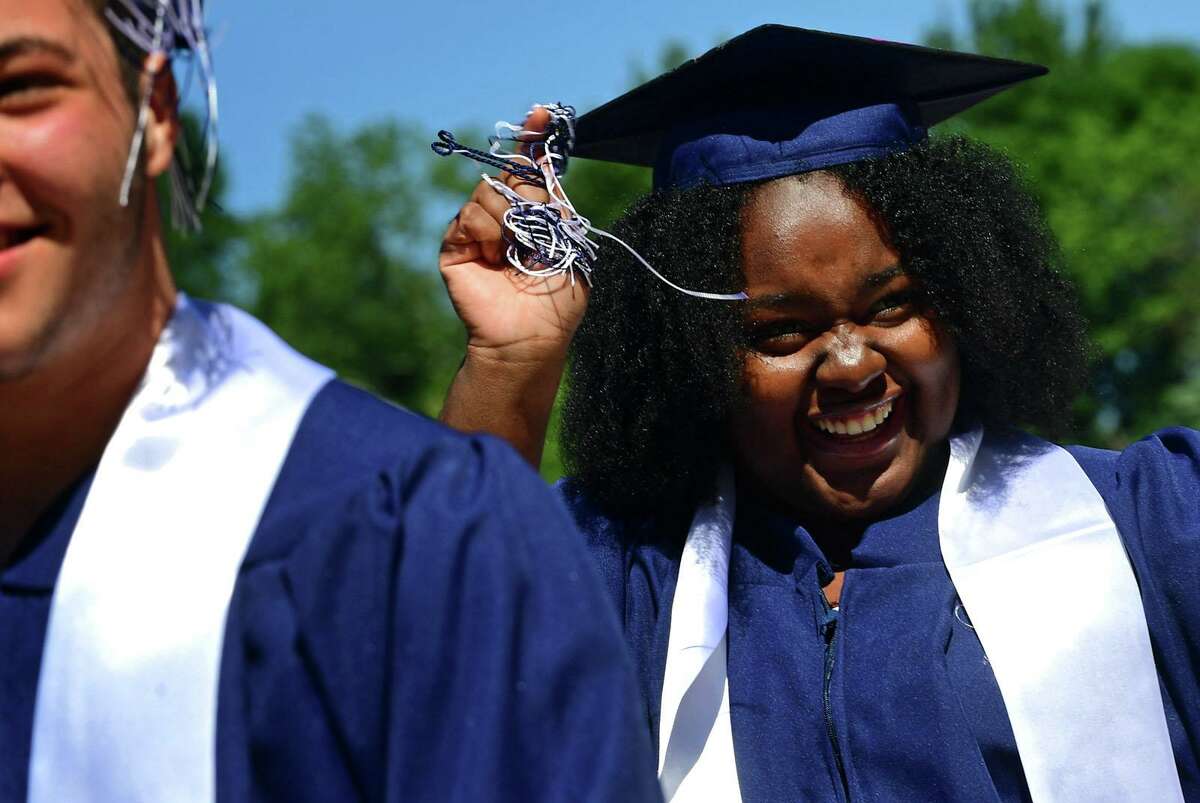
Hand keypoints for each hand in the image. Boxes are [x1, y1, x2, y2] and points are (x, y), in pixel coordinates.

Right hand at [439, 107, 588, 368]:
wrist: (529, 337)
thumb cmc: (555, 302)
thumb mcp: (569, 246)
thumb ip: (556, 206)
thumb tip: (542, 166)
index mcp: (533, 216)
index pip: (530, 168)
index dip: (534, 139)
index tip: (542, 114)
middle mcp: (503, 217)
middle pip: (511, 176)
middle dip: (528, 196)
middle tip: (535, 230)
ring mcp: (477, 230)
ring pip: (488, 192)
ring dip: (509, 221)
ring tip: (515, 253)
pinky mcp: (455, 244)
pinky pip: (470, 216)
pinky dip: (488, 235)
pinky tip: (495, 260)